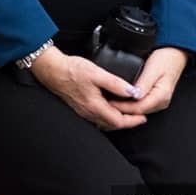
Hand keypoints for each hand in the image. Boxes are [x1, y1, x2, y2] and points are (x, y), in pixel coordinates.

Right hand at [29, 46, 147, 130]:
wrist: (52, 70)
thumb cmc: (72, 70)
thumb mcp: (97, 73)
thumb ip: (116, 84)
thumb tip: (133, 92)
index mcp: (95, 107)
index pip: (119, 122)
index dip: (133, 121)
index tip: (143, 117)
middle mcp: (89, 113)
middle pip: (113, 125)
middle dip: (127, 122)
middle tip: (138, 116)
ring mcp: (83, 112)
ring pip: (104, 123)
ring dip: (117, 120)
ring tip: (126, 112)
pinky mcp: (79, 107)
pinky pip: (97, 118)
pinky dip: (107, 116)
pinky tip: (109, 108)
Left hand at [114, 47, 187, 117]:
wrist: (174, 55)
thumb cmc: (165, 59)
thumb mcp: (152, 69)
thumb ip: (143, 84)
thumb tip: (135, 96)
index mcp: (161, 96)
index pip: (139, 108)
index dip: (123, 107)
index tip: (109, 103)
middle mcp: (161, 102)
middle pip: (138, 111)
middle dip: (122, 109)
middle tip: (106, 104)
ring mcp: (158, 101)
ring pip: (139, 110)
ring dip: (124, 108)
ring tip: (110, 102)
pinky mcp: (154, 98)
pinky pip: (140, 104)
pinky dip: (129, 104)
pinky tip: (120, 99)